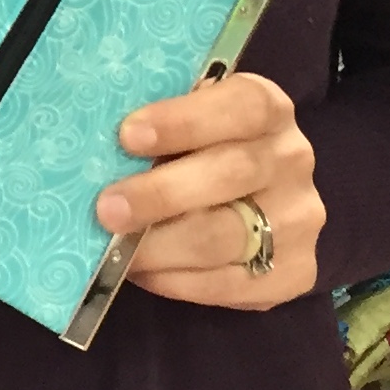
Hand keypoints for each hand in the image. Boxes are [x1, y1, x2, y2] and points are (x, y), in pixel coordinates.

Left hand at [93, 71, 321, 309]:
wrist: (259, 203)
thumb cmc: (202, 152)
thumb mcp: (188, 124)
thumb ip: (158, 130)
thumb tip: (91, 151)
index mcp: (268, 108)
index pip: (239, 106)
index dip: (183, 120)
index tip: (128, 136)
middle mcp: (292, 159)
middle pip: (231, 173)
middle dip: (161, 194)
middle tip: (108, 208)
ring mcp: (298, 218)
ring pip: (227, 235)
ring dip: (162, 245)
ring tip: (116, 248)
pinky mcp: (297, 272)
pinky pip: (232, 283)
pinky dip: (178, 280)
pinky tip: (143, 271)